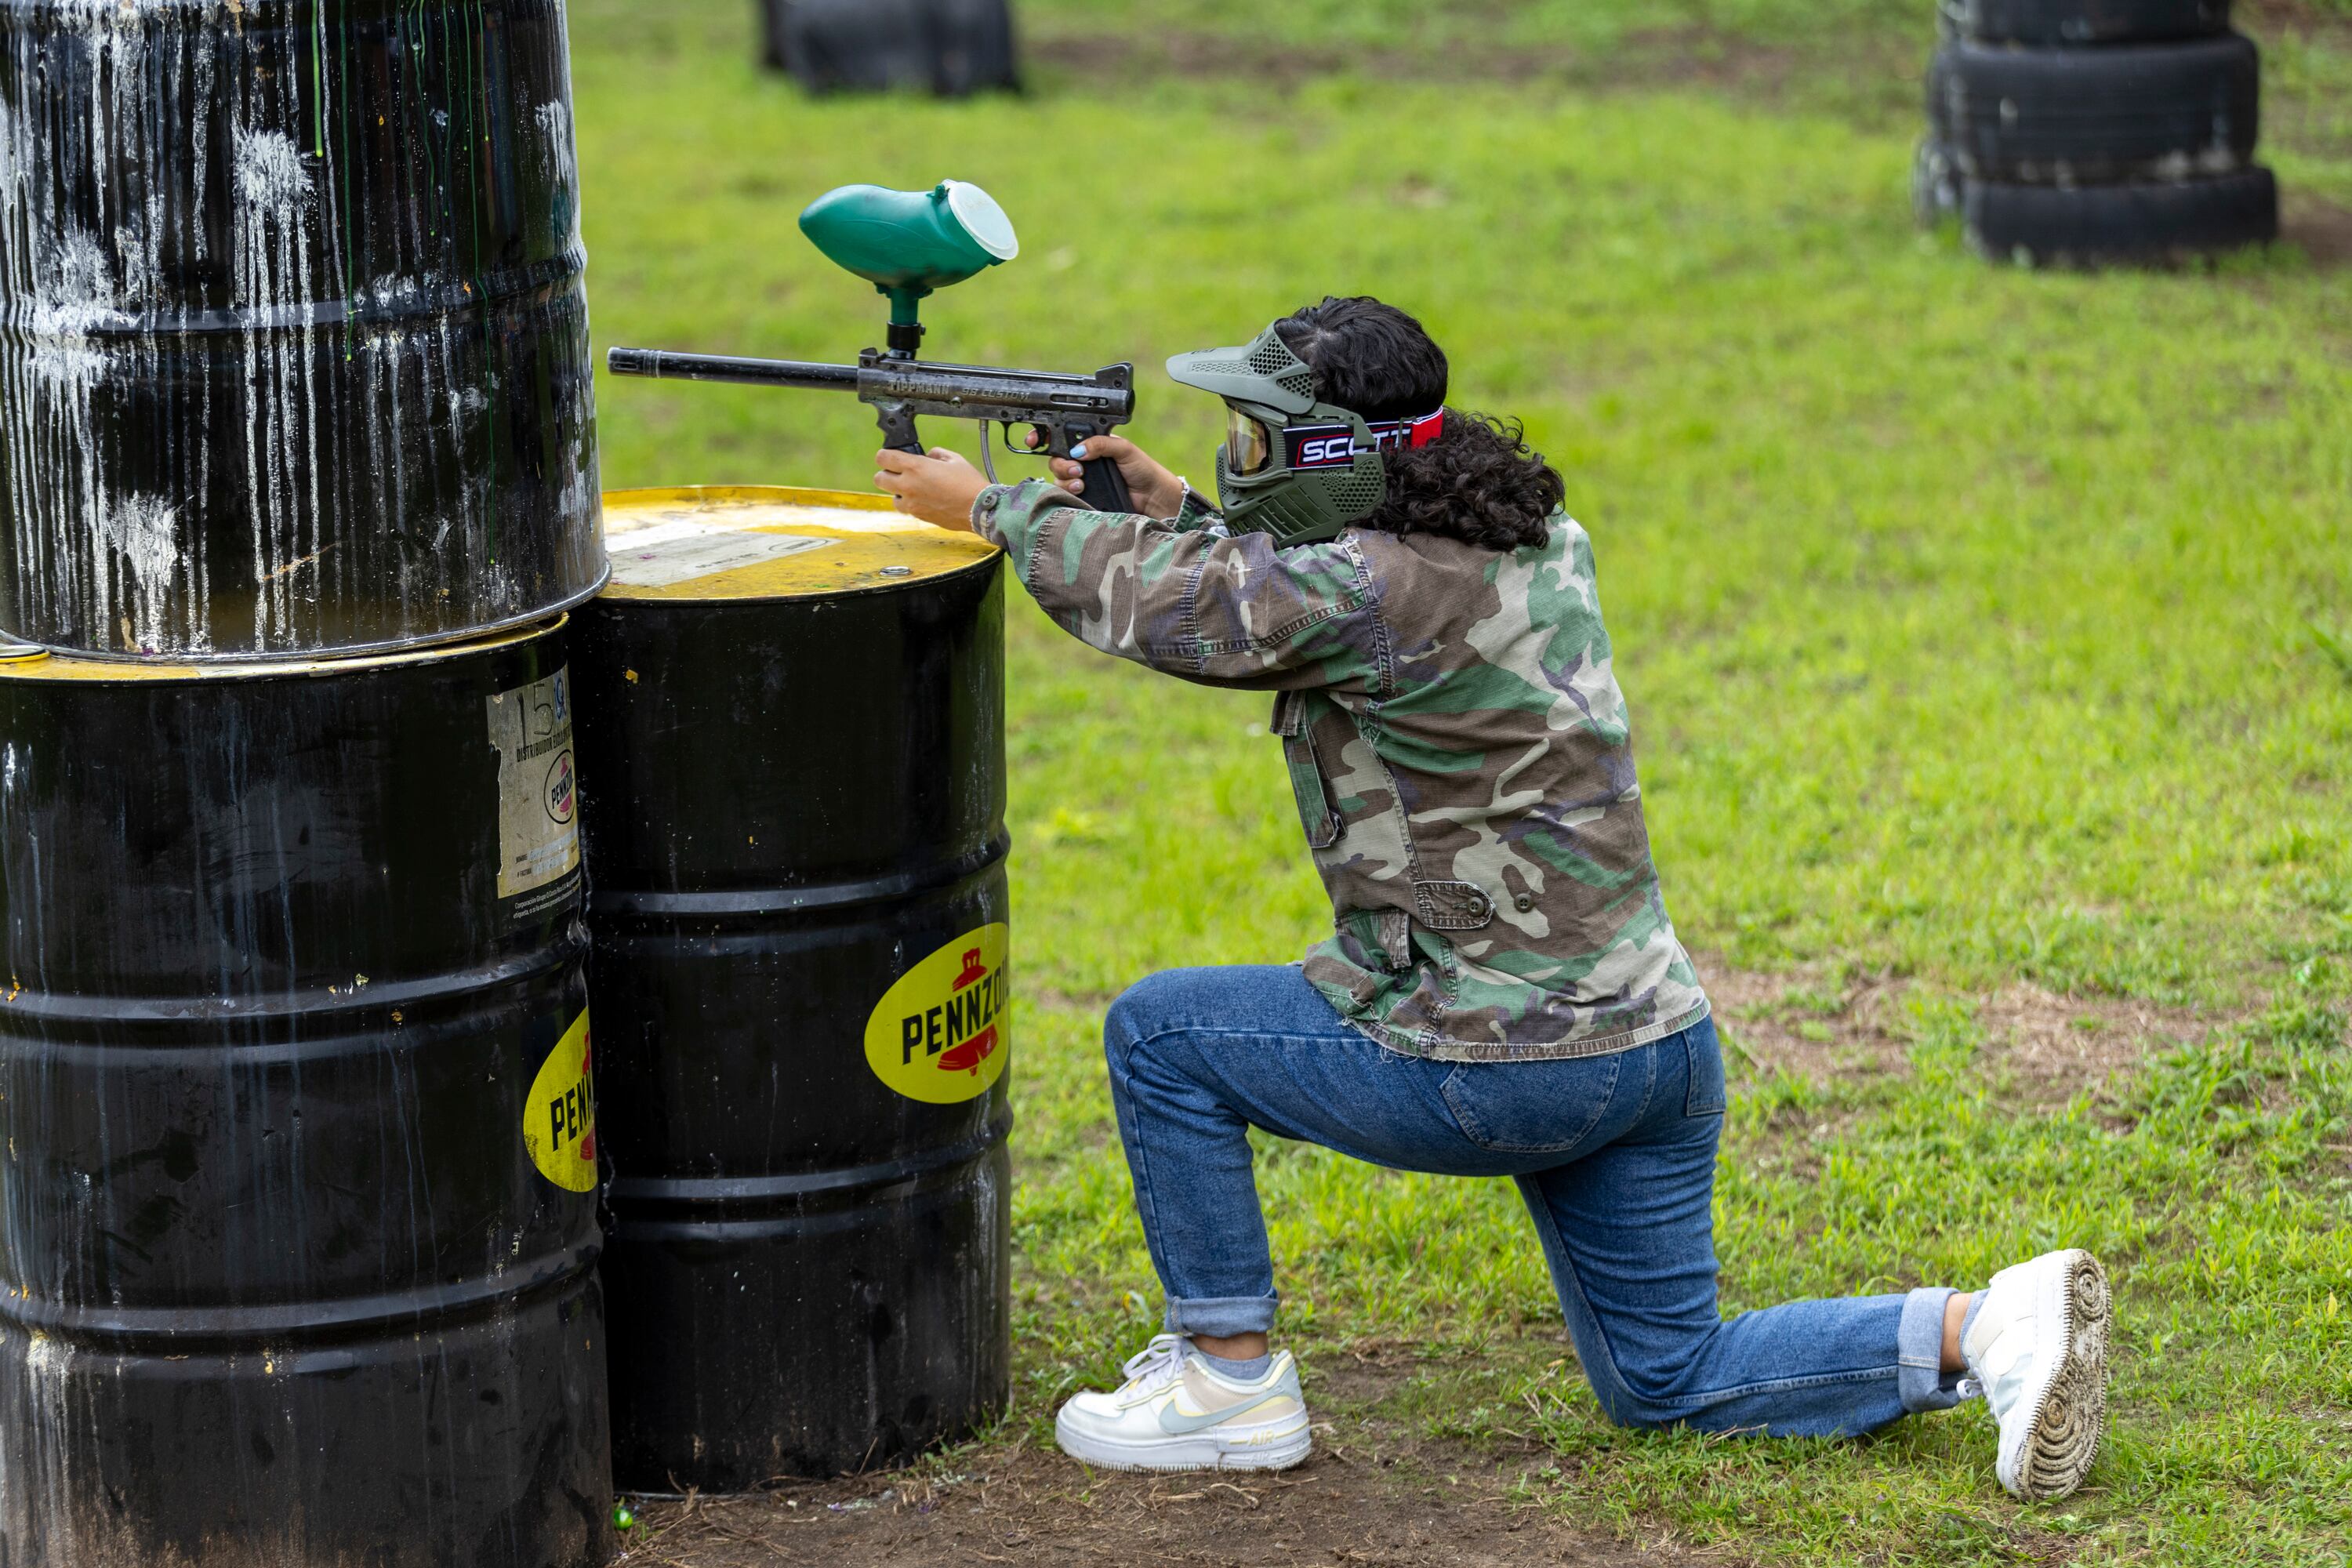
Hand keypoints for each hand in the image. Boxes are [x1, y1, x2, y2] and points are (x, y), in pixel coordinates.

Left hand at [875, 446, 988, 530]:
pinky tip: (925, 499)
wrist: (978, 509)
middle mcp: (909, 486)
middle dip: (887, 474)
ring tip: (915, 489)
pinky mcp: (919, 516)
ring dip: (898, 492)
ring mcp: (912, 503)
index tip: (892, 456)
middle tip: (900, 473)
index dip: (885, 455)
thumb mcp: (954, 459)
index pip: (883, 458)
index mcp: (915, 467)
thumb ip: (936, 453)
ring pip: (892, 497)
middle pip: (879, 478)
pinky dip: (911, 503)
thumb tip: (928, 456)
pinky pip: (906, 508)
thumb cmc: (968, 483)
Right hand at [1025, 432, 1184, 517]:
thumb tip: (1078, 449)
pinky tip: (1081, 491)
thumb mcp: (1123, 448)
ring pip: (1058, 478)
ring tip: (1082, 482)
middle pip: (1056, 459)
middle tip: (1077, 469)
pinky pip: (1066, 495)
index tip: (1035, 440)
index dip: (1046, 437)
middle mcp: (1083, 462)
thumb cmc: (1142, 469)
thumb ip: (1101, 443)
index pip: (1063, 438)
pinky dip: (1069, 492)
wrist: (1152, 497)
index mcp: (1091, 445)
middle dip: (1061, 463)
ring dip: (1065, 479)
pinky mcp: (1084, 498)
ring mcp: (1082, 481)